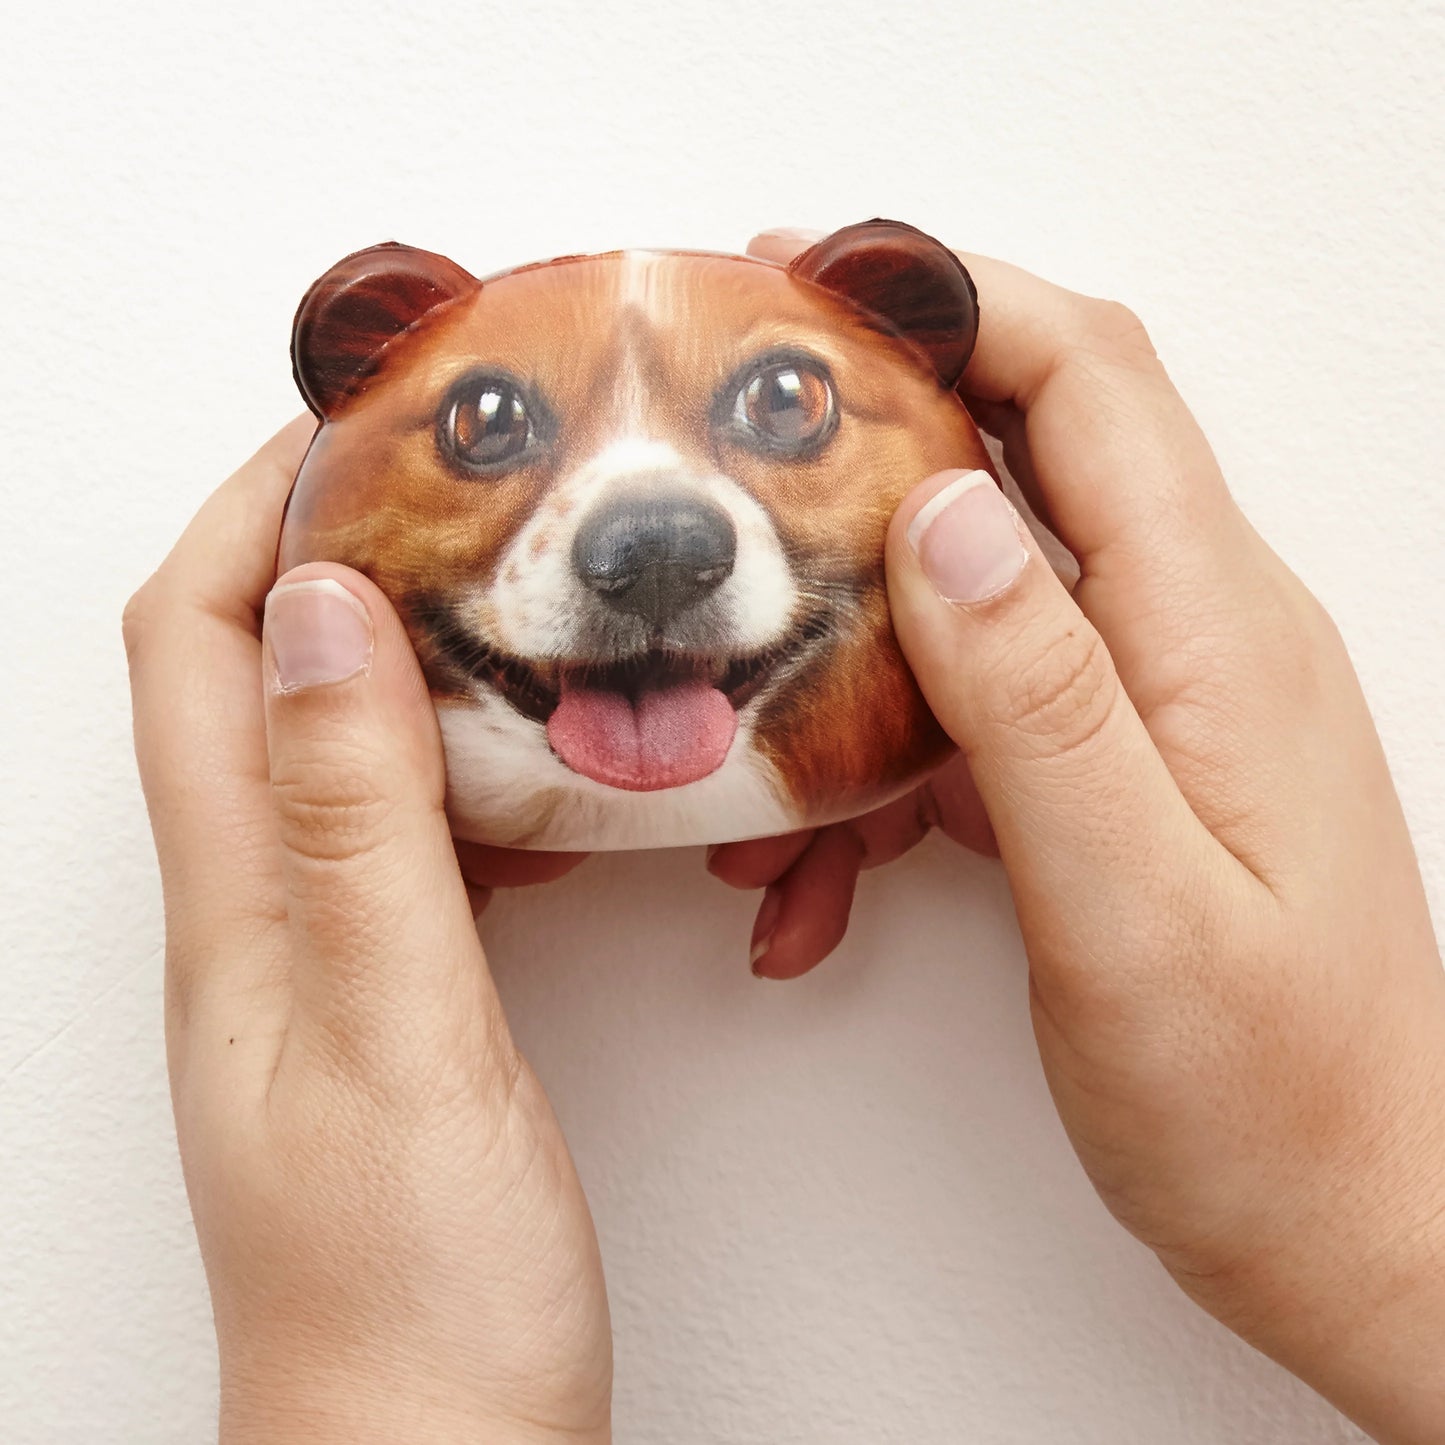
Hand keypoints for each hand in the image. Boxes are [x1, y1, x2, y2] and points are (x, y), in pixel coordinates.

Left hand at [123, 419, 611, 1444]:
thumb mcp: (400, 1036)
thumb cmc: (409, 1296)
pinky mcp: (401, 992)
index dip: (256, 508)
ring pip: (340, 739)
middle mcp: (264, 913)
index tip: (360, 421)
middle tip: (448, 476)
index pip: (196, 643)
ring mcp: (329, 952)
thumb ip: (360, 827)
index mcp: (242, 908)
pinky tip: (551, 754)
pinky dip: (469, 752)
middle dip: (328, 539)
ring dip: (406, 640)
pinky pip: (416, 826)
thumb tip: (323, 618)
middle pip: (251, 667)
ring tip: (512, 584)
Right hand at [720, 230, 1444, 1442]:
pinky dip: (884, 765)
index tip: (813, 278)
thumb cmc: (1269, 1099)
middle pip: (1029, 456)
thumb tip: (940, 516)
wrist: (1362, 1225)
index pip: (1094, 384)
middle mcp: (1194, 638)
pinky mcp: (1116, 770)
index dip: (957, 299)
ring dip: (855, 652)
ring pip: (979, 597)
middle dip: (877, 437)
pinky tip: (822, 874)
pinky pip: (980, 712)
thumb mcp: (1131, 907)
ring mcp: (1155, 704)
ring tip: (759, 761)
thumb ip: (1039, 701)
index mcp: (1212, 634)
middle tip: (736, 460)